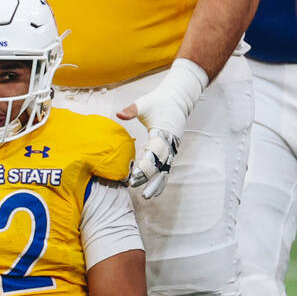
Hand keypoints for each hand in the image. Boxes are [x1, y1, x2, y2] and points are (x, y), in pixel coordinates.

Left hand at [117, 59, 207, 199]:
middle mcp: (169, 143)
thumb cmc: (158, 101)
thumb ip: (131, 110)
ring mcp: (172, 147)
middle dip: (149, 177)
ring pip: (165, 168)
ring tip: (148, 196)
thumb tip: (119, 114)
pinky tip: (155, 189)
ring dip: (158, 182)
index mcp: (163, 133)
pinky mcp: (171, 149)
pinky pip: (166, 166)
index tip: (134, 176)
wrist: (178, 99)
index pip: (154, 154)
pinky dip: (161, 177)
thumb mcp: (144, 103)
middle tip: (135, 186)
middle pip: (160, 164)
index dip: (145, 166)